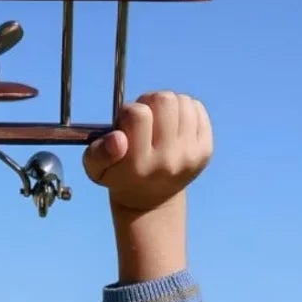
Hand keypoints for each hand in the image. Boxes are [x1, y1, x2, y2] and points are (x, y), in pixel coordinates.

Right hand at [82, 91, 211, 214]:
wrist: (152, 200)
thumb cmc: (120, 175)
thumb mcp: (96, 169)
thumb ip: (98, 153)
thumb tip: (117, 139)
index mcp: (138, 165)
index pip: (138, 114)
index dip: (129, 111)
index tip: (127, 124)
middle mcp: (167, 161)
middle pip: (164, 101)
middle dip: (151, 102)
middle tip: (145, 118)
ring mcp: (190, 156)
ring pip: (182, 101)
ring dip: (168, 105)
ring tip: (159, 121)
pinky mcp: (205, 150)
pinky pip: (197, 108)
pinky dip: (184, 109)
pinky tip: (174, 124)